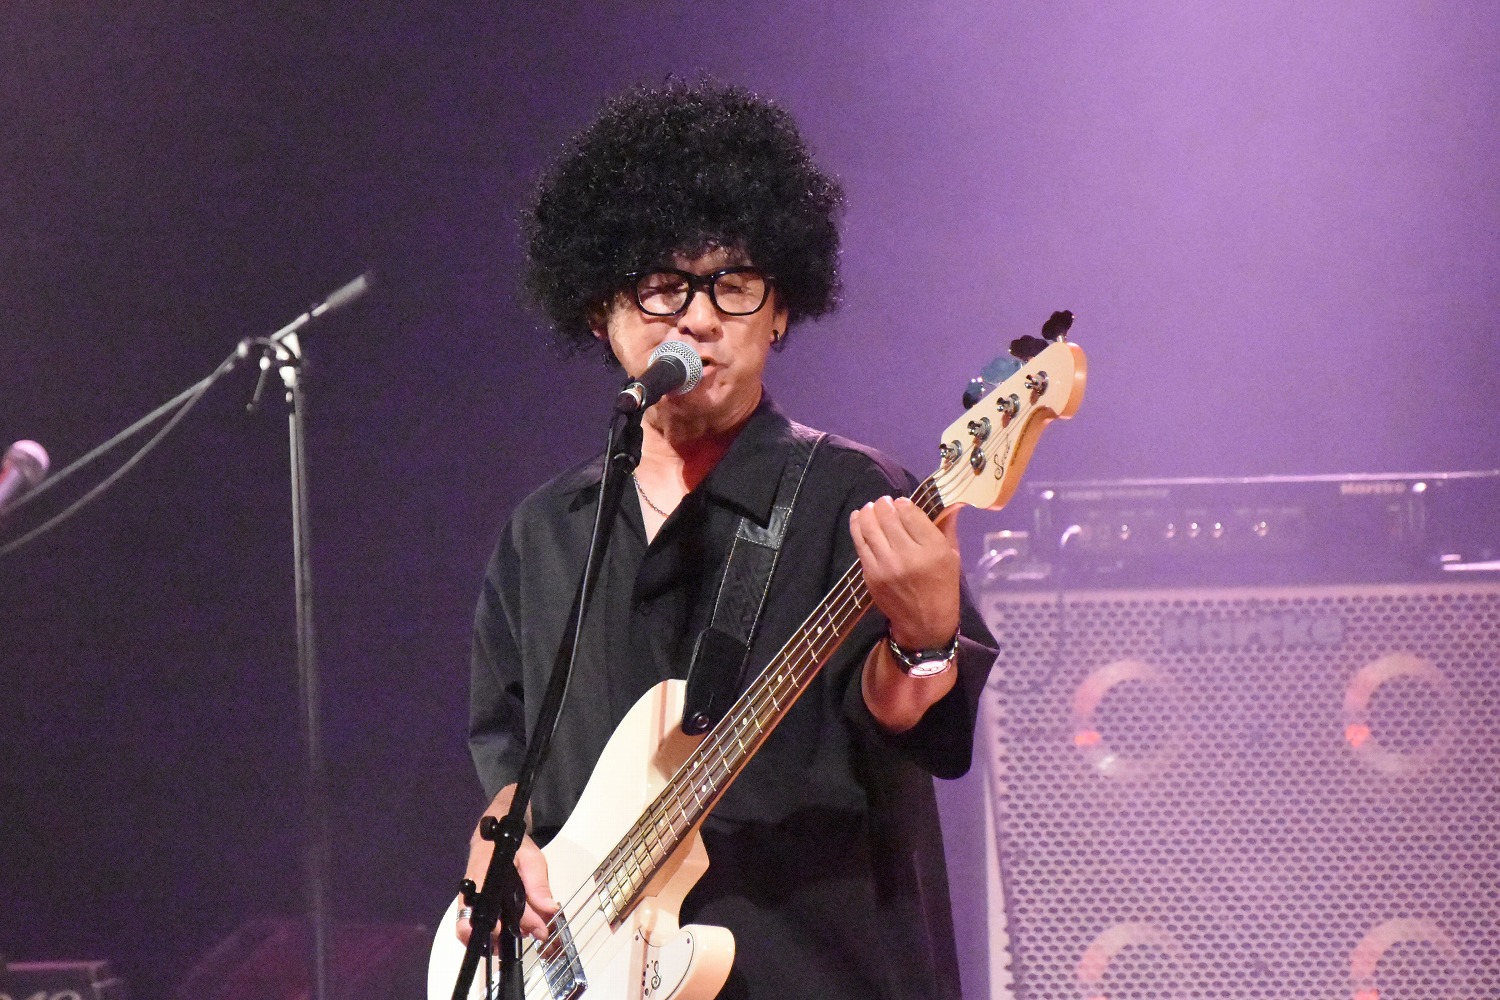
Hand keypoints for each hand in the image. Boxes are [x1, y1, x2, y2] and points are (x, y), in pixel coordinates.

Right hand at [456, 788, 558, 942]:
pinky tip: (508, 933)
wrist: (492, 834)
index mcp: (485, 879)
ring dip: (495, 941)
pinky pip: (471, 929)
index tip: (541, 931)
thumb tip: (549, 910)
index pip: (501, 910)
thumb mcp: (531, 858)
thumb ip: (538, 884)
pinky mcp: (467, 907)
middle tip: (527, 934)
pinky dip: (489, 937)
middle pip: (475, 928)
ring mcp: (465, 902)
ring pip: (470, 932)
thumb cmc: (510, 844)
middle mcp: (469, 894)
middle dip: (502, 939)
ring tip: (520, 933)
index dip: (524, 924)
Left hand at [849, 496, 960, 649]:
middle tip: (884, 502)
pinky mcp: (870, 574)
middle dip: (884, 504)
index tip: (901, 502)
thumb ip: (947, 527)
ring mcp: (886, 566)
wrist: (925, 622)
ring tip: (870, 507)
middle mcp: (908, 555)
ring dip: (867, 512)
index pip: (910, 514)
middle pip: (888, 517)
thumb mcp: (952, 556)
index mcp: (933, 549)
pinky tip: (858, 517)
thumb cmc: (942, 586)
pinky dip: (856, 526)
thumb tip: (950, 502)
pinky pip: (860, 543)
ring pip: (870, 527)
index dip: (903, 503)